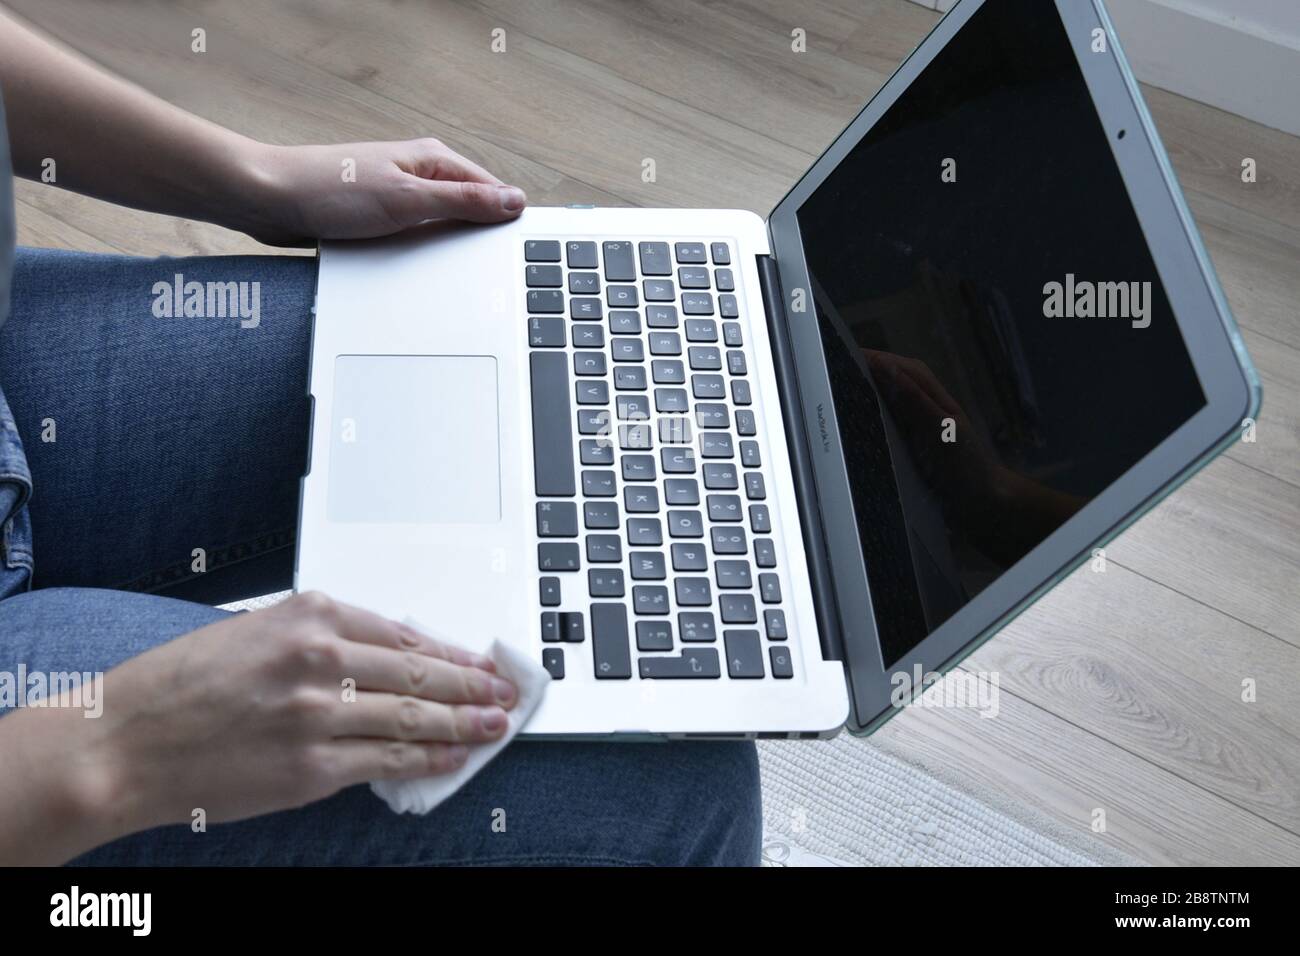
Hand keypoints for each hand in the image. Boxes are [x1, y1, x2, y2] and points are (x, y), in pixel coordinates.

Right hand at [68, 592, 517, 838]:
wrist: (123, 742)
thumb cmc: (180, 684)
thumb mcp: (255, 631)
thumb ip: (323, 638)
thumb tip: (391, 657)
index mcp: (309, 615)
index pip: (404, 634)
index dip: (451, 651)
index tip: (478, 660)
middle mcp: (320, 659)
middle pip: (420, 673)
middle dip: (472, 685)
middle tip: (504, 693)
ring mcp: (319, 716)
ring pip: (413, 718)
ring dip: (463, 723)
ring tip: (495, 725)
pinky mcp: (311, 768)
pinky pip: (386, 761)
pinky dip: (426, 759)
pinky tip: (451, 758)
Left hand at [237, 138, 527, 244]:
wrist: (269, 200)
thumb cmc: (330, 191)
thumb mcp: (408, 200)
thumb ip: (463, 202)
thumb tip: (514, 201)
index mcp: (433, 159)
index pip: (492, 190)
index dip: (506, 220)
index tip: (516, 251)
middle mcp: (420, 173)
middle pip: (471, 210)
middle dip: (478, 237)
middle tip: (484, 267)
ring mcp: (400, 195)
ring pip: (443, 226)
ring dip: (447, 248)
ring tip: (449, 268)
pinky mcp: (381, 216)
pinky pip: (416, 237)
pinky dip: (421, 253)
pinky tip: (417, 268)